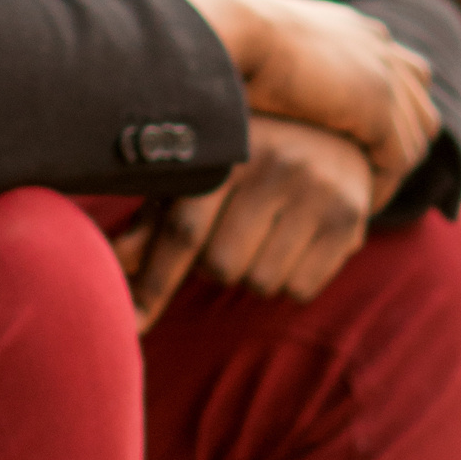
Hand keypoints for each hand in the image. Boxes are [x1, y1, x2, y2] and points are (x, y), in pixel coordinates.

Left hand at [112, 115, 374, 329]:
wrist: (337, 133)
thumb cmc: (245, 162)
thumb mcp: (197, 178)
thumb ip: (153, 221)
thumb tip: (112, 262)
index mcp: (226, 150)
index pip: (183, 231)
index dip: (153, 284)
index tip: (130, 326)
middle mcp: (274, 163)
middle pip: (220, 266)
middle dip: (215, 266)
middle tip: (230, 234)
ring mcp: (316, 190)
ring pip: (259, 282)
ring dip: (253, 273)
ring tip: (265, 235)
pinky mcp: (348, 218)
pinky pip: (298, 288)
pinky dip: (289, 280)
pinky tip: (295, 242)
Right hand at [167, 0, 439, 207]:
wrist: (224, 29)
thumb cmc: (220, 35)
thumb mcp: (256, 44)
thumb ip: (274, 62)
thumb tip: (254, 77)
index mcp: (352, 27)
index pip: (399, 68)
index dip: (390, 110)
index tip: (365, 145)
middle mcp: (376, 46)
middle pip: (418, 98)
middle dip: (404, 139)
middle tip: (377, 178)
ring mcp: (382, 73)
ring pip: (415, 132)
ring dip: (394, 168)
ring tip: (366, 199)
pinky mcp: (377, 106)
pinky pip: (399, 158)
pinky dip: (384, 183)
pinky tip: (360, 204)